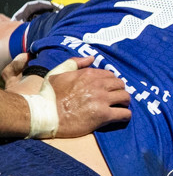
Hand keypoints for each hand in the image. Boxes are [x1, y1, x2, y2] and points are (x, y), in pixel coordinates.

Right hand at [4, 55, 130, 136]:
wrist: (43, 115)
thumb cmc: (48, 95)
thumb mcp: (58, 73)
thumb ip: (74, 63)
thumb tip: (91, 58)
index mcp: (88, 74)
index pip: (110, 75)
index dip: (110, 82)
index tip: (107, 89)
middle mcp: (98, 85)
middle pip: (120, 85)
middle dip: (119, 91)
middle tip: (114, 98)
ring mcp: (102, 100)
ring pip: (126, 97)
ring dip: (124, 102)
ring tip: (119, 107)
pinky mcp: (103, 115)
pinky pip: (125, 114)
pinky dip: (125, 116)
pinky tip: (121, 117)